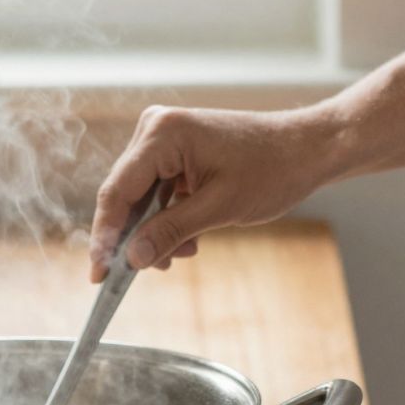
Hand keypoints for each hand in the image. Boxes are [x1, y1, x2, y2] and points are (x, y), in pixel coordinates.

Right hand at [87, 105, 332, 280]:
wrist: (307, 150)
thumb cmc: (272, 170)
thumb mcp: (219, 208)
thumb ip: (171, 232)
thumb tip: (132, 259)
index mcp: (162, 134)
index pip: (117, 191)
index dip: (105, 236)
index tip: (98, 275)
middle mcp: (156, 128)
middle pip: (124, 194)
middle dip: (133, 237)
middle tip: (143, 272)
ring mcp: (165, 138)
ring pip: (141, 197)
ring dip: (155, 231)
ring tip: (184, 254)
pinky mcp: (176, 150)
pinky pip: (158, 191)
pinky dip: (168, 218)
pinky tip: (190, 240)